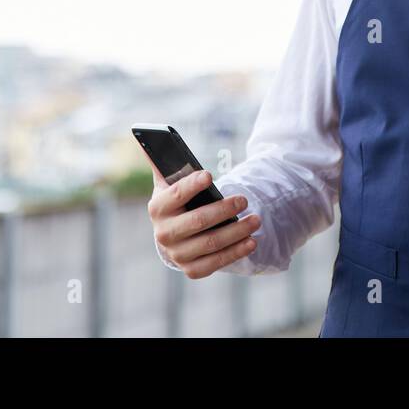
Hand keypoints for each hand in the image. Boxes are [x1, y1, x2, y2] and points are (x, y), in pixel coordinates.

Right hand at [145, 160, 260, 279]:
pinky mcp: (191, 269)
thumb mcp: (168, 183)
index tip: (210, 175)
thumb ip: (164, 163)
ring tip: (256, 219)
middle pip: (198, 221)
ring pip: (211, 243)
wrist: (174, 234)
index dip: (192, 185)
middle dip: (224, 210)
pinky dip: (236, 252)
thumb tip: (152, 139)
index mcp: (158, 208)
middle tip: (244, 199)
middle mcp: (164, 233)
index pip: (176, 194)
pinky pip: (216, 262)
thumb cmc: (177, 202)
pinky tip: (251, 241)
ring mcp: (177, 254)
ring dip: (237, 231)